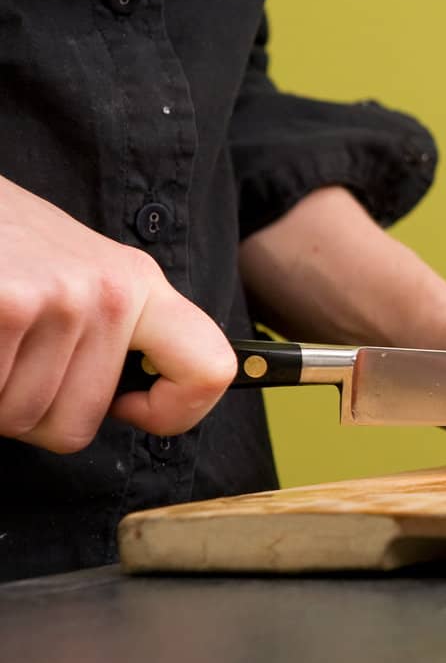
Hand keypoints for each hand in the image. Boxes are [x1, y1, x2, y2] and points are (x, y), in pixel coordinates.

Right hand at [0, 177, 235, 452]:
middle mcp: (110, 292)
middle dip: (33, 413)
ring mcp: (58, 299)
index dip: (175, 412)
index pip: (208, 368)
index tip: (129, 408)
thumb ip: (108, 329)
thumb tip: (130, 403)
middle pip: (78, 424)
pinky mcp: (7, 305)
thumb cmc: (3, 239)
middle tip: (9, 365)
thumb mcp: (76, 270)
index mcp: (139, 284)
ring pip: (22, 418)